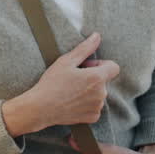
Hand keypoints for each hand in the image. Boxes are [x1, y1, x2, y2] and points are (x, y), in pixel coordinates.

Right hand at [2, 32, 119, 135]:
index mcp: (97, 78)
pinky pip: (94, 107)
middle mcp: (102, 93)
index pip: (113, 67)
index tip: (86, 67)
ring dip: (89, 91)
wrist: (41, 108)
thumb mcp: (66, 61)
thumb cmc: (52, 83)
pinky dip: (86, 104)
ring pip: (99, 94)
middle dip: (92, 77)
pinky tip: (72, 101)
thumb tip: (97, 36)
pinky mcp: (93, 117)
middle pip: (103, 80)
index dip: (100, 64)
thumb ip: (85, 48)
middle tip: (73, 78)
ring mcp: (98, 107)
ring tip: (70, 90)